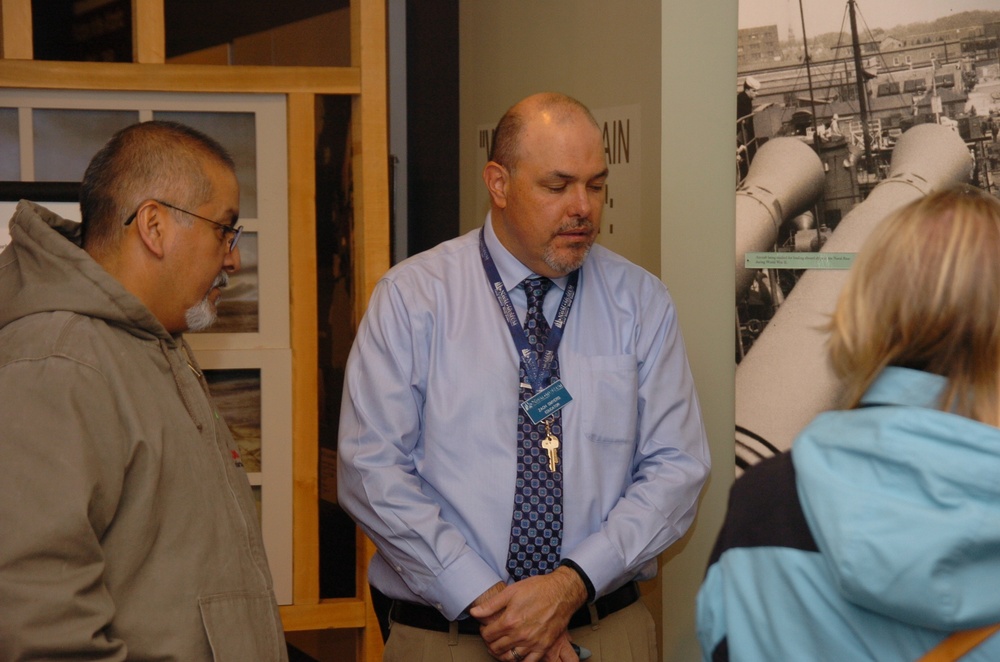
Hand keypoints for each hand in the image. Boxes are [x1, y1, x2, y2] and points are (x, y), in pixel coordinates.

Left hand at [470, 567, 586, 660]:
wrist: (562, 593)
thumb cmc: (538, 589)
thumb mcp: (512, 591)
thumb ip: (491, 604)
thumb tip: (475, 612)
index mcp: (510, 621)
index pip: (488, 635)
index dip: (483, 632)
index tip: (486, 628)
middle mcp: (520, 635)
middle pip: (496, 648)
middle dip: (490, 643)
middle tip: (492, 637)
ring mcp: (532, 642)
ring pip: (509, 658)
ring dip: (501, 654)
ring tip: (501, 647)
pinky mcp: (544, 646)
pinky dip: (519, 661)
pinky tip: (516, 654)